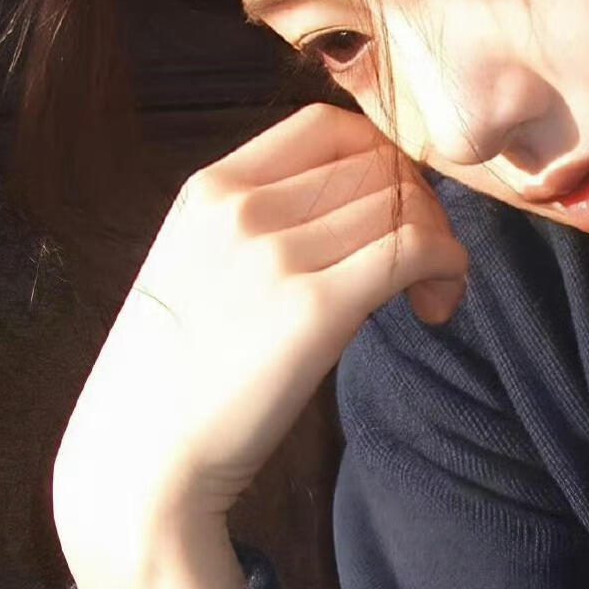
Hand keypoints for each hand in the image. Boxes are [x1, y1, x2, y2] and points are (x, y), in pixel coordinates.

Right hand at [52, 102, 468, 588]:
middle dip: (419, 206)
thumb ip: (260, 223)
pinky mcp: (314, 308)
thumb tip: (356, 205)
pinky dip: (447, 268)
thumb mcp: (195, 266)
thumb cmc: (174, 378)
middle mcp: (243, 208)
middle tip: (422, 265)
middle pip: (377, 164)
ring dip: (438, 243)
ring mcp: (277, 254)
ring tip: (425, 296)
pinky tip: (436, 304)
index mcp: (210, 188)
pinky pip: (414, 251)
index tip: (392, 212)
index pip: (329, 125)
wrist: (141, 463)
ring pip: (403, 205)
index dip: (382, 160)